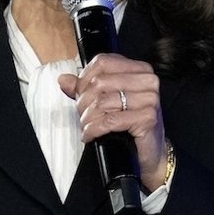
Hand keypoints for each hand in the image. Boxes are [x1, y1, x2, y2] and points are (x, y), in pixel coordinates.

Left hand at [57, 54, 167, 191]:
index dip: (84, 79)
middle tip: (83, 115)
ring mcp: (150, 98)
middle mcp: (148, 80)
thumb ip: (85, 88)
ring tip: (87, 126)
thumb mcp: (106, 101)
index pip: (102, 62)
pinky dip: (94, 129)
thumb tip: (63, 79)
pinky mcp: (148, 117)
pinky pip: (110, 120)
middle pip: (100, 82)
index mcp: (139, 69)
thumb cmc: (129, 124)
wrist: (150, 152)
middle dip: (84, 102)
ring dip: (88, 117)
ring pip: (103, 102)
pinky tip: (90, 135)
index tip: (79, 94)